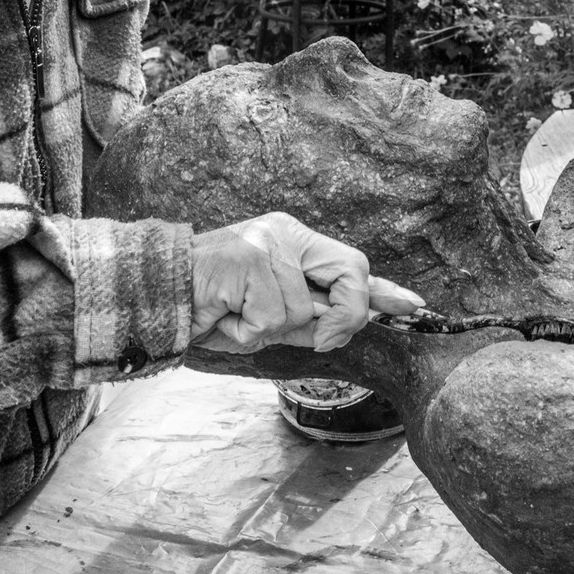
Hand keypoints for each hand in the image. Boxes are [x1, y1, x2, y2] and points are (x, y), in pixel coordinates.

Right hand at [189, 211, 422, 353]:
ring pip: (303, 309)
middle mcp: (286, 234)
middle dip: (346, 315)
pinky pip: (273, 316)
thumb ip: (310, 318)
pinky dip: (248, 331)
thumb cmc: (214, 308)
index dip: (384, 289)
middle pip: (351, 270)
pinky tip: (226, 316)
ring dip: (271, 330)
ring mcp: (268, 241)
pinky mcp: (250, 257)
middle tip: (322, 339)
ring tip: (238, 317)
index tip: (415, 306)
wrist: (158, 294)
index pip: (351, 264)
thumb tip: (350, 326)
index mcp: (295, 243)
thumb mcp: (269, 318)